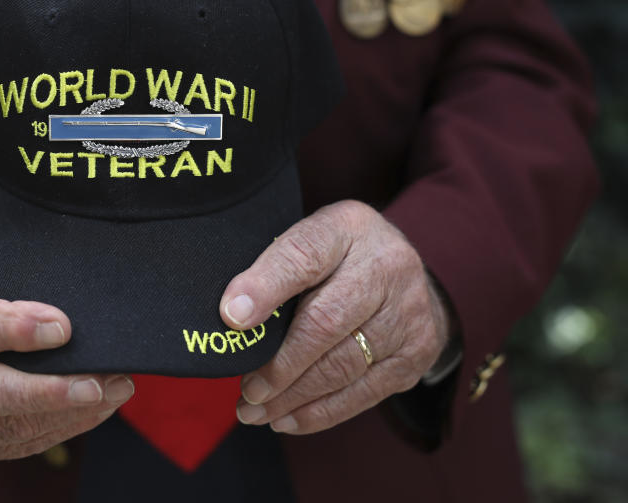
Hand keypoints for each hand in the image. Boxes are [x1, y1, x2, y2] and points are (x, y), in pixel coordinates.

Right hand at [0, 258, 133, 461]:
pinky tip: (96, 407)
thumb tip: (61, 311)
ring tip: (115, 389)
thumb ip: (1, 287)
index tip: (62, 328)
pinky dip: (62, 425)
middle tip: (96, 383)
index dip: (11, 330)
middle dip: (46, 392)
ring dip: (67, 412)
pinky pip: (17, 442)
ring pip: (6, 426)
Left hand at [220, 200, 450, 433]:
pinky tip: (287, 419)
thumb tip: (233, 315)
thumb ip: (272, 269)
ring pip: (344, 365)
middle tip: (246, 391)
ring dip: (293, 397)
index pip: (303, 255)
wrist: (399, 269)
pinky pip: (364, 391)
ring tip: (255, 412)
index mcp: (348, 227)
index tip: (230, 318)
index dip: (265, 288)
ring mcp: (409, 312)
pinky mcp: (416, 352)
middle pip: (326, 322)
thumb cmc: (336, 256)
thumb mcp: (306, 241)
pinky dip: (320, 411)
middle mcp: (387, 266)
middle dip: (279, 364)